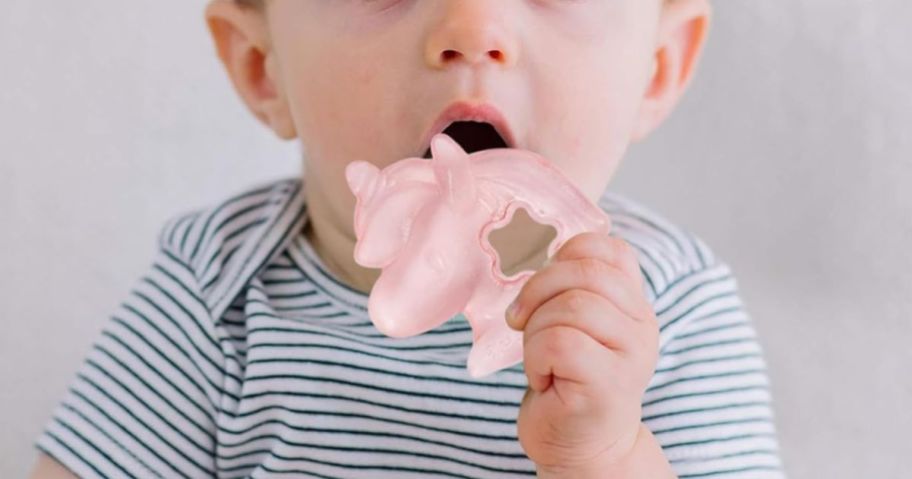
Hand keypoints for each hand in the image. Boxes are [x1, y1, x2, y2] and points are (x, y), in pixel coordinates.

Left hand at [506, 232, 659, 475]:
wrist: (581, 448)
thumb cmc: (566, 382)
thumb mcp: (572, 325)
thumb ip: (570, 288)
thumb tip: (532, 249)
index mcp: (633, 303)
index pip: (608, 248)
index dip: (564, 257)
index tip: (543, 289)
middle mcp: (642, 325)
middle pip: (586, 272)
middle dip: (538, 290)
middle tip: (521, 320)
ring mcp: (631, 355)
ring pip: (570, 306)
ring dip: (536, 331)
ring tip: (540, 358)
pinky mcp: (610, 384)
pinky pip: (558, 342)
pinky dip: (535, 358)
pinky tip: (543, 379)